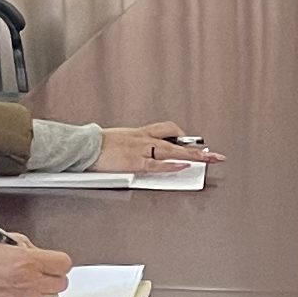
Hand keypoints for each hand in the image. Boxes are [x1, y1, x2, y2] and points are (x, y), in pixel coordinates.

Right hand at [0, 234, 75, 296]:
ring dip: (39, 291)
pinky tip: (8, 293)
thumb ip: (21, 244)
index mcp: (27, 261)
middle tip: (38, 272)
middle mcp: (28, 283)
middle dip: (51, 277)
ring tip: (20, 283)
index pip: (64, 263)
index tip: (51, 261)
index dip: (57, 262)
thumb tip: (32, 249)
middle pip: (61, 284)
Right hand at [97, 124, 217, 175]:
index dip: (183, 137)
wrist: (84, 145)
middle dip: (196, 150)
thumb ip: (131, 145)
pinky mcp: (134, 162)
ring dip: (192, 156)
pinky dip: (172, 165)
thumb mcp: (118, 139)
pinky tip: (183, 166)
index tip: (194, 143)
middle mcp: (143, 139)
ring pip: (172, 151)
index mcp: (139, 133)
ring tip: (208, 160)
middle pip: (176, 141)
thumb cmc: (96, 144)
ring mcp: (140, 150)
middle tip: (213, 155)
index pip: (167, 130)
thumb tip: (139, 152)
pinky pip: (157, 164)